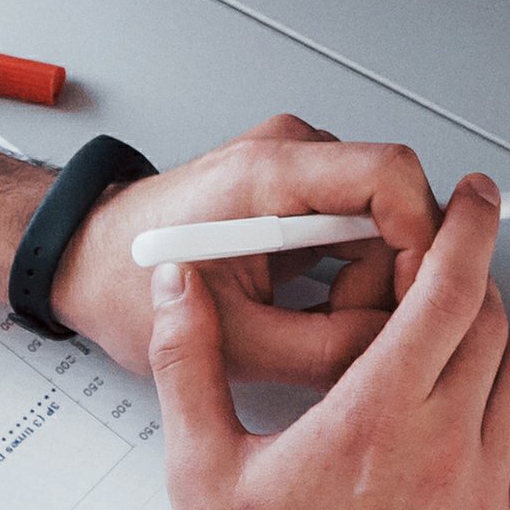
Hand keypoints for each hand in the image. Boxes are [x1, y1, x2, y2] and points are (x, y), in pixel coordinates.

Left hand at [49, 115, 440, 385]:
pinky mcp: (298, 190)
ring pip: (384, 224)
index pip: (390, 174)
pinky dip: (353, 277)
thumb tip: (398, 355)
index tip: (417, 298)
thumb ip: (327, 349)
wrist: (87, 263)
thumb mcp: (234, 343)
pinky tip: (317, 309)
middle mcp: (289, 154)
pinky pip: (360, 230)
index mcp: (267, 173)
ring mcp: (296, 168)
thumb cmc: (130, 285)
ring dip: (372, 284)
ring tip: (320, 323)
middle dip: (393, 277)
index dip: (422, 238)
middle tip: (354, 330)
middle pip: (396, 204)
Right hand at [146, 176, 509, 509]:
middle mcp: (441, 449)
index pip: (449, 290)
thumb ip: (188, 362)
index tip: (469, 199)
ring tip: (444, 355)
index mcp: (372, 419)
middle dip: (466, 284)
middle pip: (493, 322)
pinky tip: (466, 424)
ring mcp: (480, 497)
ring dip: (494, 350)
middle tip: (428, 282)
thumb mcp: (200, 468)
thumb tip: (175, 288)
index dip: (467, 228)